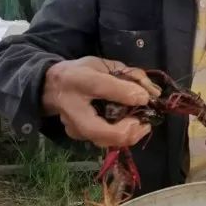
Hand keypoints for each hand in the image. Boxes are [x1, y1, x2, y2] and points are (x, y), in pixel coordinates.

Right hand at [42, 57, 160, 147]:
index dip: (126, 93)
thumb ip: (129, 75)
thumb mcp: (103, 65)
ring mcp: (73, 126)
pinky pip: (103, 141)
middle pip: (100, 130)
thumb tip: (153, 92)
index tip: (145, 97)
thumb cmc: (81, 73)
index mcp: (79, 80)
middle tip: (144, 122)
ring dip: (128, 136)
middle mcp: (72, 107)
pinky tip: (130, 126)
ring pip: (103, 141)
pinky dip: (120, 136)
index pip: (102, 87)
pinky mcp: (77, 136)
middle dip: (128, 131)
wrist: (51, 87)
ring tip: (141, 124)